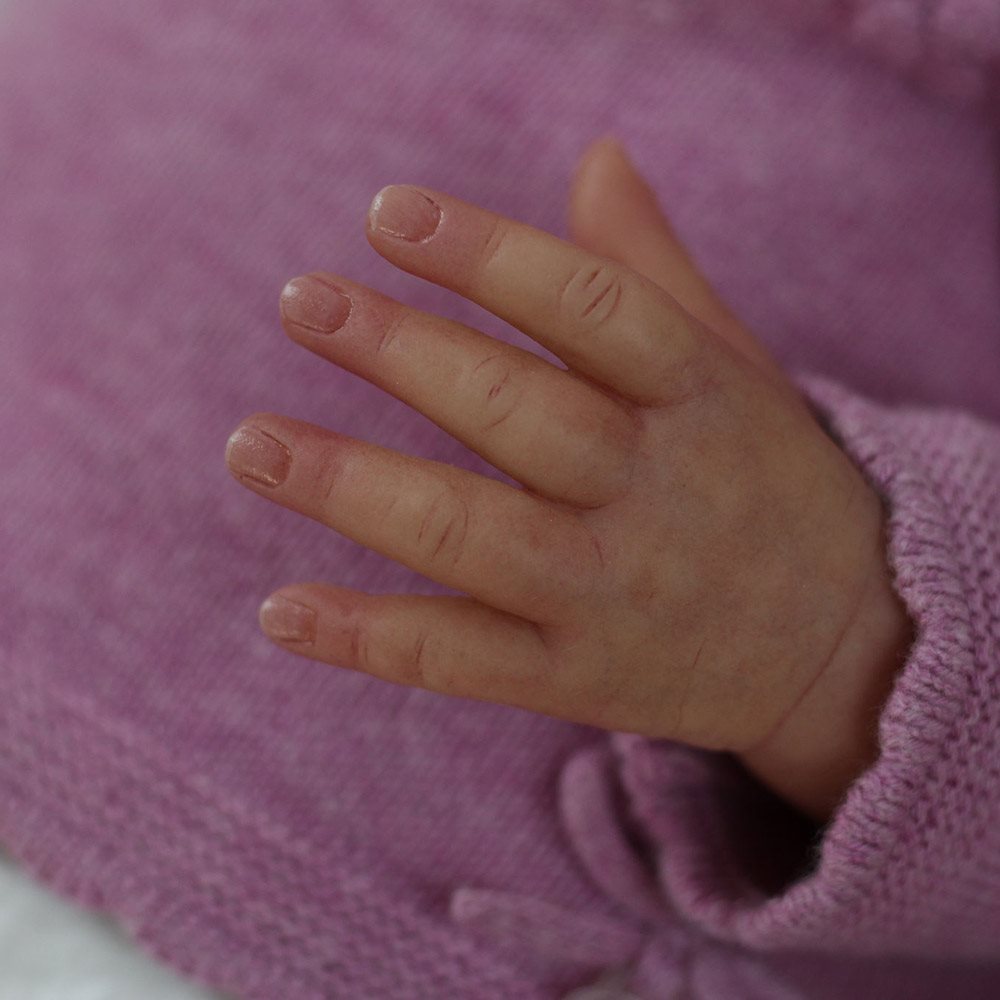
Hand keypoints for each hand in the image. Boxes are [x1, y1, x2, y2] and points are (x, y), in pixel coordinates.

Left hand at [225, 138, 912, 820]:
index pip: (592, 310)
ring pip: (474, 537)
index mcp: (701, 398)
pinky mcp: (580, 682)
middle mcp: (656, 495)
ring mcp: (614, 596)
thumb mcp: (736, 371)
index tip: (388, 213)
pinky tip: (280, 610)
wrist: (843, 647)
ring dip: (355, 489)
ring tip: (252, 444)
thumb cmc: (766, 482)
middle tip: (302, 303)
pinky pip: (464, 659)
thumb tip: (597, 154)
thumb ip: (654, 271)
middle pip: (518, 416)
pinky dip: (368, 639)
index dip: (490, 256)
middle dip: (404, 356)